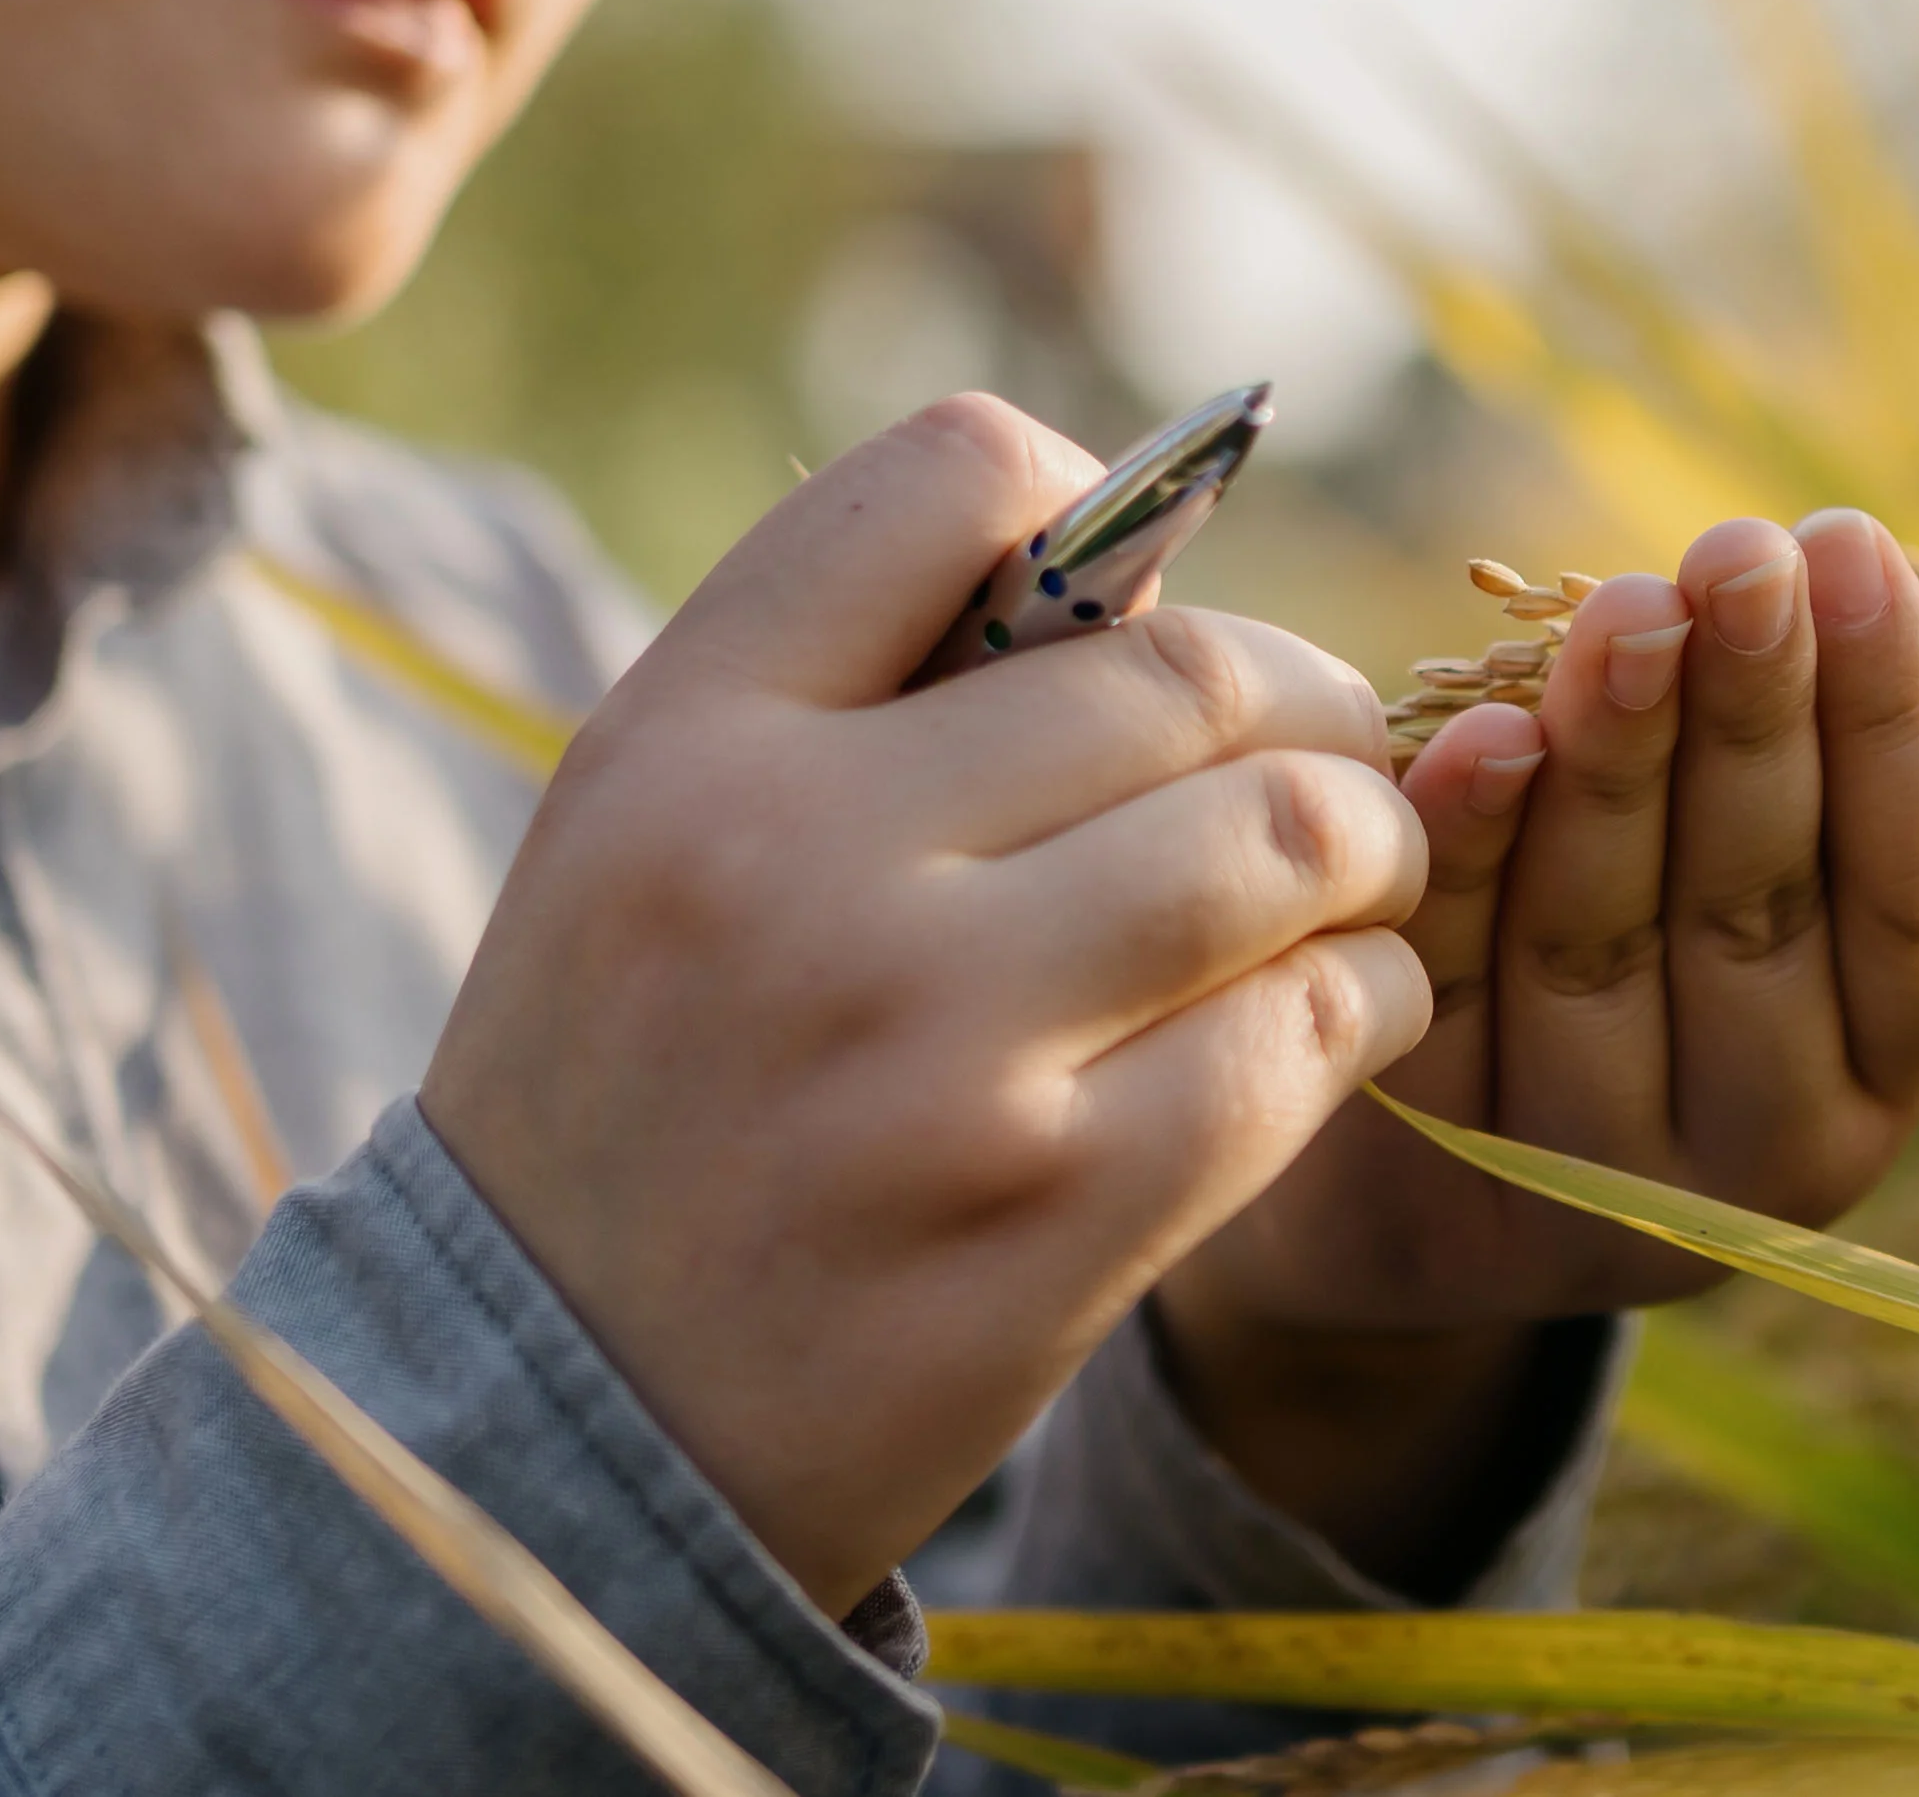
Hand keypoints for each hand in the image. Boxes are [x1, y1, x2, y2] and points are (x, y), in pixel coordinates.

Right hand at [423, 397, 1432, 1610]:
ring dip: (1365, 847)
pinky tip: (1337, 1013)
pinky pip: (1308, 1037)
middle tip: (1319, 758)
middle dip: (1304, 704)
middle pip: (1184, 673)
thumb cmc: (636, 1097)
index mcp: (687, 741)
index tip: (1131, 609)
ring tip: (1348, 881)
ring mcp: (934, 1049)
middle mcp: (801, 865)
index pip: (957, 477)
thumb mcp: (646, 838)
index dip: (1098, 509)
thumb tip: (1133, 550)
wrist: (551, 1442)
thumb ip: (840, 687)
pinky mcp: (1052, 1218)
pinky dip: (1367, 1003)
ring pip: (1282, 840)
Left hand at [1150, 510, 1918, 1580]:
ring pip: (1605, 950)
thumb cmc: (1624, 938)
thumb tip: (1825, 556)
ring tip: (1628, 609)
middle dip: (1755, 712)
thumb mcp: (1737, 874)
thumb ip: (1783, 762)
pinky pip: (1447, 996)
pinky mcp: (1441, 1187)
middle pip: (1761, 910)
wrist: (1416, 1168)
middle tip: (1741, 552)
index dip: (1893, 719)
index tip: (1852, 550)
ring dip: (1618, 764)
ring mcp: (1596, 1185)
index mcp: (1876, 1069)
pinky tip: (1480, 739)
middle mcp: (1764, 1149)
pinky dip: (1466, 858)